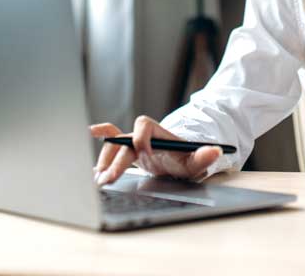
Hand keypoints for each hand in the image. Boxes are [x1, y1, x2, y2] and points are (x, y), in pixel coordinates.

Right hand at [89, 115, 222, 185]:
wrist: (180, 161)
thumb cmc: (187, 160)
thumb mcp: (196, 161)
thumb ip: (204, 156)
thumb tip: (216, 151)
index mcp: (159, 135)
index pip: (145, 126)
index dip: (141, 137)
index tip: (143, 154)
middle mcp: (144, 136)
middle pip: (125, 139)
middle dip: (115, 159)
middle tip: (108, 179)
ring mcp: (135, 142)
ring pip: (115, 143)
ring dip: (105, 158)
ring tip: (99, 178)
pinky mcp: (128, 150)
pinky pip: (112, 136)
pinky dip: (102, 133)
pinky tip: (88, 133)